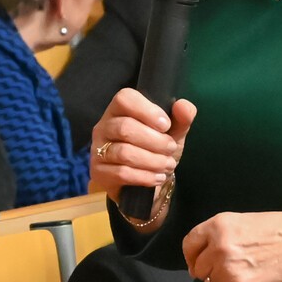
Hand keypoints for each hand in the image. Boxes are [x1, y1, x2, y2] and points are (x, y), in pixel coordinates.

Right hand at [91, 89, 196, 208]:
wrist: (145, 182)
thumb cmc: (155, 150)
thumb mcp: (173, 133)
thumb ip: (181, 118)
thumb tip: (183, 106)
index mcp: (119, 110)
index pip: (124, 98)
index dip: (147, 110)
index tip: (166, 125)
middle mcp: (104, 127)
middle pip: (125, 127)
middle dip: (155, 140)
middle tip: (170, 148)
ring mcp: (98, 150)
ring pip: (124, 152)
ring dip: (152, 160)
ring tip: (167, 165)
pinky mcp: (99, 172)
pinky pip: (122, 173)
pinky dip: (145, 176)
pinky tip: (157, 177)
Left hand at [181, 211, 281, 281]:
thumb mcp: (246, 221)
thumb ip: (221, 236)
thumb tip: (201, 261)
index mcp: (219, 226)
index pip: (189, 244)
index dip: (192, 256)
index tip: (197, 264)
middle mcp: (219, 248)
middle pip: (199, 270)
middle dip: (213, 272)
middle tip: (234, 270)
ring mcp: (229, 272)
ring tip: (246, 278)